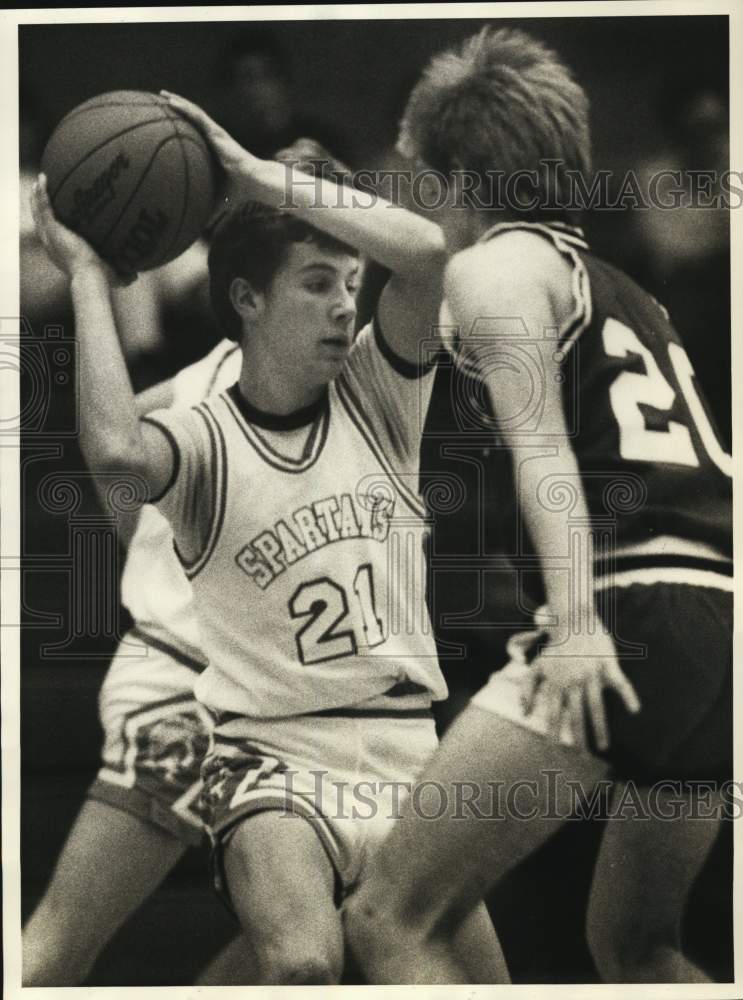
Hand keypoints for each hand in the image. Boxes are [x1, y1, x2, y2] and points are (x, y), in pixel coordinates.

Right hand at [30, 175, 134, 285]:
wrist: (92, 276)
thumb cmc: (101, 280)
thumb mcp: (112, 275)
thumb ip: (122, 273)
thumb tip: (136, 276)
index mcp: (62, 254)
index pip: (54, 236)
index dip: (52, 225)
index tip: (57, 214)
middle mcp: (52, 245)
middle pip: (42, 222)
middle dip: (40, 206)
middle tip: (42, 192)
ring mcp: (49, 237)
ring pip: (39, 212)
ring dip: (37, 196)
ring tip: (40, 181)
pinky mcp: (52, 230)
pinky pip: (44, 207)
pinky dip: (42, 193)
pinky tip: (44, 179)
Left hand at [160, 91, 263, 212]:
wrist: (254, 181)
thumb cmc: (239, 191)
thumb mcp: (218, 200)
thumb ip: (206, 210)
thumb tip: (196, 230)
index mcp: (212, 151)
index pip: (194, 136)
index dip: (181, 128)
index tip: (166, 124)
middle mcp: (213, 139)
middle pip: (191, 120)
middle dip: (176, 110)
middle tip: (159, 102)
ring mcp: (215, 133)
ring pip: (193, 113)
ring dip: (177, 103)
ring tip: (162, 95)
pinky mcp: (217, 131)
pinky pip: (197, 116)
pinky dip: (184, 107)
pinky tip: (171, 101)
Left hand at [520, 629, 640, 752]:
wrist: (573, 621)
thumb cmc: (555, 648)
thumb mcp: (536, 666)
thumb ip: (527, 689)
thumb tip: (524, 714)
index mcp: (557, 682)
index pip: (555, 712)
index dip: (554, 730)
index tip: (555, 748)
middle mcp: (574, 681)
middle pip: (576, 714)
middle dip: (579, 737)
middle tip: (581, 757)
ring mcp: (592, 674)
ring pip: (597, 705)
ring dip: (600, 728)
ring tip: (603, 747)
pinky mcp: (608, 665)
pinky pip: (620, 683)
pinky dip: (628, 695)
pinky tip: (634, 710)